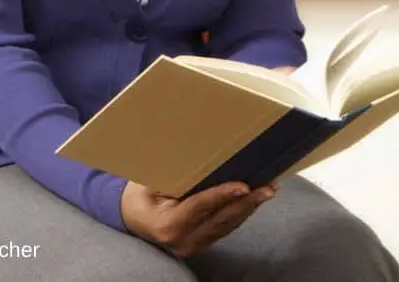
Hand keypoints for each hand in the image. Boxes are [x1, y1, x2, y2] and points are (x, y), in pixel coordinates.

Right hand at [119, 179, 276, 257]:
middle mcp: (183, 240)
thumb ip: (173, 174)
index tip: (244, 185)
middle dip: (247, 202)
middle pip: (221, 219)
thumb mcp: (149, 181)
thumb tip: (198, 151)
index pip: (200, 207)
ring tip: (268, 190)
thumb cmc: (138, 193)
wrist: (130, 217)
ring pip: (227, 226)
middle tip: (268, 187)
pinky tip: (253, 200)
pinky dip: (240, 213)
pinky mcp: (200, 244)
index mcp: (168, 225)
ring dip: (249, 207)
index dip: (222, 195)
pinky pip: (224, 228)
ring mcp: (193, 246)